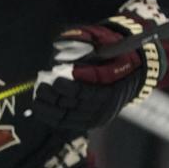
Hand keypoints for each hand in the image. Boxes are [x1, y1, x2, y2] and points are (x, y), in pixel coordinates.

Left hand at [33, 20, 164, 131]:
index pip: (86, 91)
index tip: (55, 80)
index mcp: (110, 86)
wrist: (131, 73)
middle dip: (54, 98)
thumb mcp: (102, 44)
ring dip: (50, 110)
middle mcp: (106, 105)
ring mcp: (99, 115)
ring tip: (37, 99)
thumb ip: (82, 45)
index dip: (68, 87)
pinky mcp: (92, 121)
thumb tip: (59, 49)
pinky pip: (70, 123)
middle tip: (40, 87)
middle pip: (75, 105)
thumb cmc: (111, 55)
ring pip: (70, 117)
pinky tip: (40, 110)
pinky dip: (53, 118)